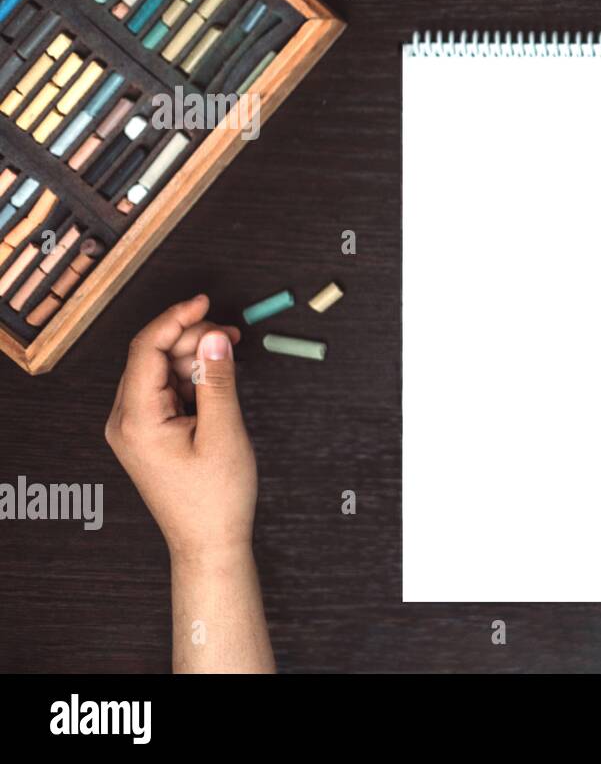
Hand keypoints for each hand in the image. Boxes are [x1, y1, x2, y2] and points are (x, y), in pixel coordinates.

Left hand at [104, 294, 255, 563]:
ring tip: (229, 356)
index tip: (205, 302)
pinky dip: (190, 378)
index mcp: (136, 419)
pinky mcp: (149, 433)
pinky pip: (165, 390)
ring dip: (192, 357)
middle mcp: (126, 420)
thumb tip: (213, 337)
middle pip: (152, 356)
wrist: (208, 542)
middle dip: (191, 338)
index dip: (176, 318)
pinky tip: (215, 379)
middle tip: (230, 336)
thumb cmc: (215, 498)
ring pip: (160, 371)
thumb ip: (217, 380)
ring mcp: (135, 427)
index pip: (146, 349)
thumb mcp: (224, 432)